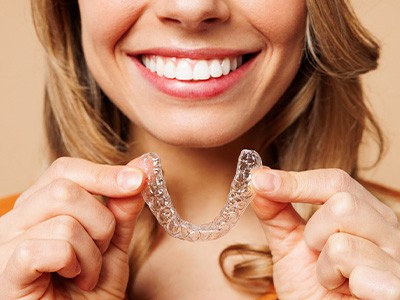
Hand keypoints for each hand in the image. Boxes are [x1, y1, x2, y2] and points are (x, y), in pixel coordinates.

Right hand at [0, 157, 144, 298]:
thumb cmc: (90, 289)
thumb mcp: (114, 243)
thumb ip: (123, 207)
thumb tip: (142, 168)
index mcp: (40, 206)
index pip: (66, 170)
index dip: (105, 173)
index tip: (140, 179)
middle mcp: (17, 218)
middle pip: (65, 189)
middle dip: (101, 222)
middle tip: (102, 249)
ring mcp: (7, 243)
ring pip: (66, 222)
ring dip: (92, 253)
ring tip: (87, 273)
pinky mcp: (8, 270)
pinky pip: (55, 247)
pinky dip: (76, 264)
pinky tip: (72, 279)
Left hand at [251, 167, 399, 298]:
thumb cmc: (311, 286)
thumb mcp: (288, 244)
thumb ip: (275, 212)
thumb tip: (259, 177)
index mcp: (364, 213)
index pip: (335, 181)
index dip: (296, 181)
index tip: (261, 182)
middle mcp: (387, 230)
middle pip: (343, 205)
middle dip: (314, 233)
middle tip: (315, 253)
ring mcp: (395, 260)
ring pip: (343, 244)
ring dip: (324, 267)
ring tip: (331, 278)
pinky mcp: (395, 288)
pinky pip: (361, 276)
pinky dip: (342, 287)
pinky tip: (349, 292)